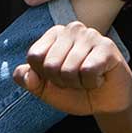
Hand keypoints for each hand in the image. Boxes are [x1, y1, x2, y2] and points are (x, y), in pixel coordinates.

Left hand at [16, 20, 131, 116]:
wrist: (106, 103)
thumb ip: (28, 81)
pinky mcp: (107, 46)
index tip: (58, 77)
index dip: (44, 76)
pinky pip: (88, 71)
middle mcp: (72, 29)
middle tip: (76, 80)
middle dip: (62, 82)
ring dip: (78, 84)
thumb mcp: (46, 90)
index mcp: (54, 34)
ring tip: (88, 79)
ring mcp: (91, 35)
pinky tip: (100, 77)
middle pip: (50, 64)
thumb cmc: (76, 91)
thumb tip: (25, 75)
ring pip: (68, 70)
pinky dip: (91, 83)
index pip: (34, 57)